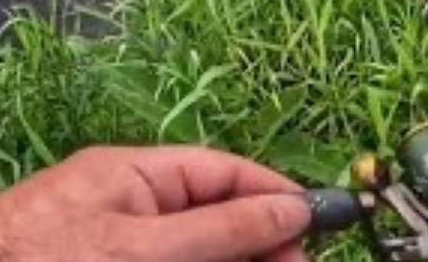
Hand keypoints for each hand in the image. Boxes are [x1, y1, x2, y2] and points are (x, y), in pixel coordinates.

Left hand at [0, 146, 310, 261]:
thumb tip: (289, 208)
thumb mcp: (138, 249)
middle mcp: (123, 208)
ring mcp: (111, 247)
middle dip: (255, 248)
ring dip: (226, 260)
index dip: (273, 198)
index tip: (317, 231)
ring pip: (187, 252)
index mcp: (131, 175)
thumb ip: (217, 230)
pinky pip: (159, 260)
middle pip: (210, 221)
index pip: (221, 173)